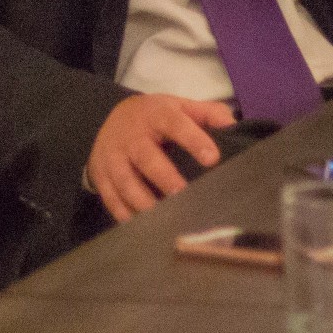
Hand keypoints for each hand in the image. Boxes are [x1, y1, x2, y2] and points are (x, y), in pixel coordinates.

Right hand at [86, 93, 237, 222]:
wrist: (113, 118)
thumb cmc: (157, 118)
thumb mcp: (181, 107)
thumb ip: (210, 114)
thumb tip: (231, 126)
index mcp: (156, 115)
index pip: (175, 124)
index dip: (193, 139)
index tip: (212, 158)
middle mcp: (131, 136)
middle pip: (146, 157)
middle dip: (165, 178)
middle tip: (184, 194)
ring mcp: (113, 156)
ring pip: (126, 182)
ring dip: (144, 202)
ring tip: (166, 218)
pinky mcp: (101, 175)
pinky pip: (112, 199)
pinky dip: (126, 215)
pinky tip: (145, 226)